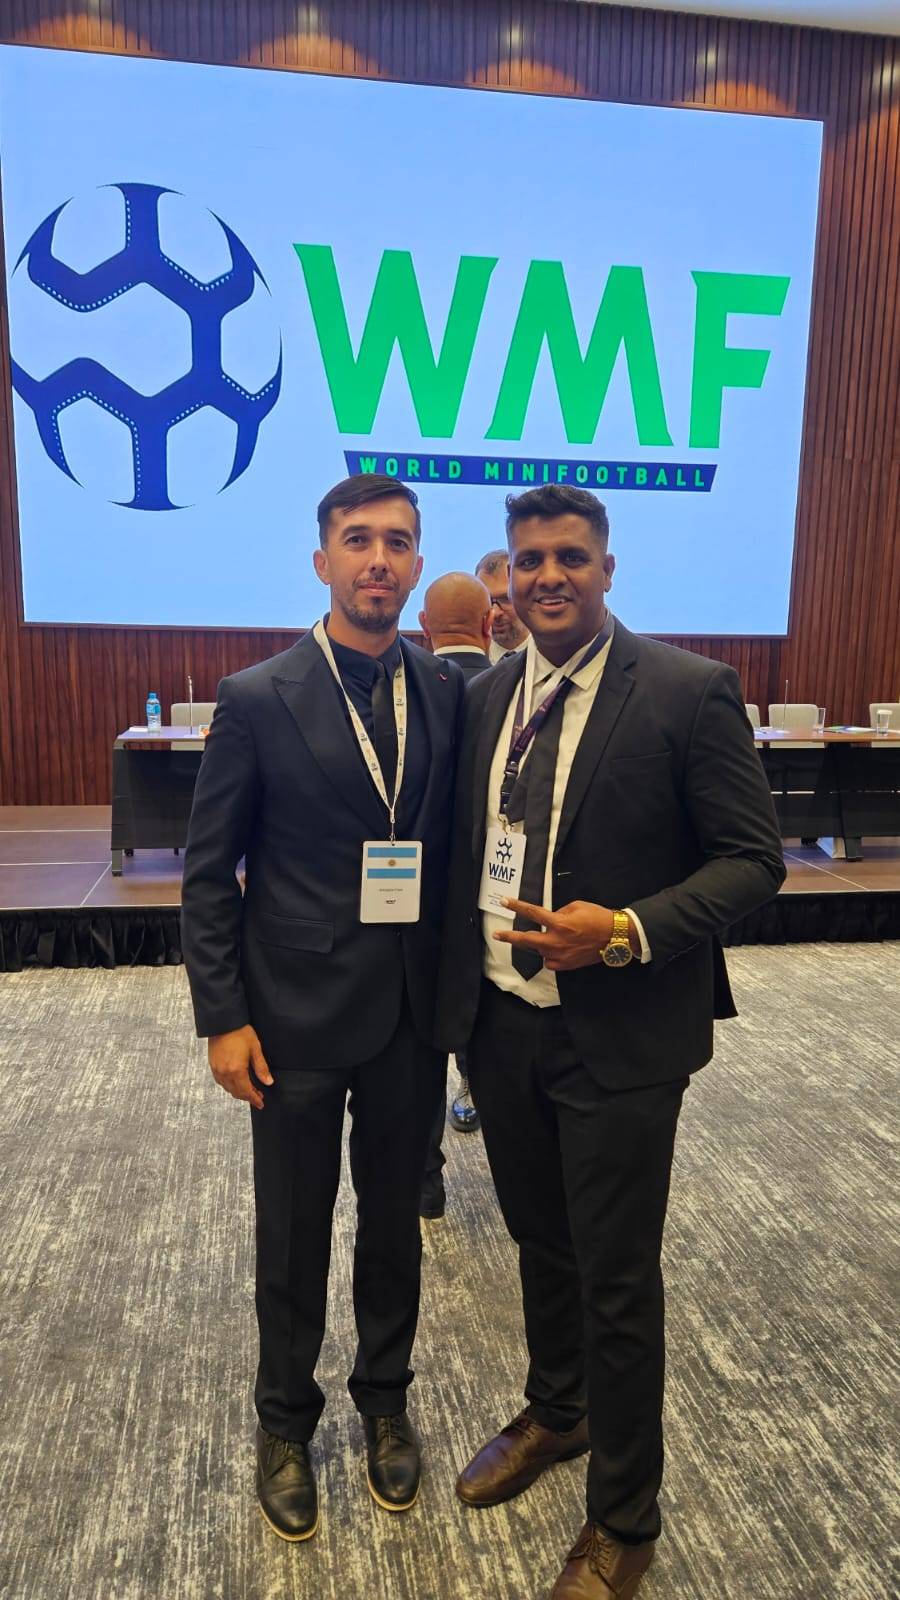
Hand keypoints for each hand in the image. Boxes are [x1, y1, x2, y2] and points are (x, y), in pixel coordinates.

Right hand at [208, 1024, 273, 1109]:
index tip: (260, 1103)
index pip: (246, 1091)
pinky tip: (236, 1082)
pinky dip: (229, 1085)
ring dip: (238, 1092)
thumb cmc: (240, 1033)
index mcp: (236, 1070)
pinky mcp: (212, 1065)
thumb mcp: (255, 1049)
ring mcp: (217, 1070)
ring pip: (228, 1088)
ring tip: (249, 1090)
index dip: (254, 1099)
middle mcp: (225, 1073)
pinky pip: (221, 1082)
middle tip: (258, 1097)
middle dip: (248, 1097)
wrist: (223, 1022)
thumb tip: (268, 1082)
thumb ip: (261, 1068)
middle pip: (236, 1092)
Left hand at [493, 898, 627, 970]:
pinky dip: (550, 954)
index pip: (532, 913)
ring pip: (539, 950)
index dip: (517, 906)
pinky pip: (550, 960)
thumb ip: (559, 912)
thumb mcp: (576, 906)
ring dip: (538, 943)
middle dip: (510, 937)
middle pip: (526, 940)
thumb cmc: (597, 917)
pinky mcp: (565, 965)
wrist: (615, 937)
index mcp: (558, 923)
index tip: (504, 902)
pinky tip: (556, 949)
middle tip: (497, 934)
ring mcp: (560, 955)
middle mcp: (556, 941)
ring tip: (544, 937)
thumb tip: (551, 919)